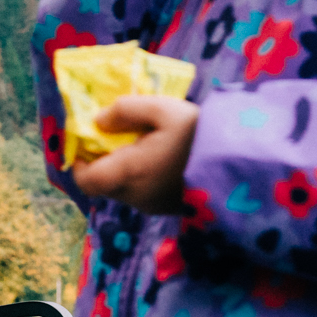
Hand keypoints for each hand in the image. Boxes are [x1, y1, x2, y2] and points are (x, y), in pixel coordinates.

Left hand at [73, 95, 198, 213]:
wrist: (237, 165)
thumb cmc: (198, 134)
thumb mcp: (161, 109)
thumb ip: (125, 110)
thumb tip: (98, 121)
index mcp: (128, 173)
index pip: (84, 180)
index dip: (79, 162)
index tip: (88, 141)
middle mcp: (135, 196)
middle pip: (103, 184)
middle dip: (103, 161)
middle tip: (117, 136)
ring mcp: (152, 205)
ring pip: (124, 188)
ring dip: (125, 168)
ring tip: (145, 143)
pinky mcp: (168, 208)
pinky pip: (143, 192)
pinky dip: (142, 176)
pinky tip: (162, 157)